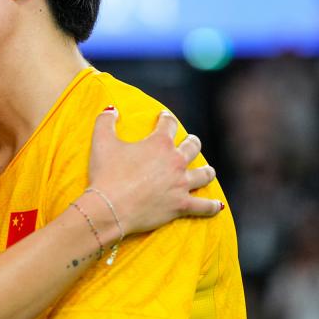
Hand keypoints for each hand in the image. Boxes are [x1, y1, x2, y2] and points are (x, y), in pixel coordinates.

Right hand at [88, 108, 221, 235]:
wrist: (109, 208)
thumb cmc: (106, 175)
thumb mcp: (101, 142)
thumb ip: (105, 121)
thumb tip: (111, 109)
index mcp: (159, 143)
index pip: (169, 124)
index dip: (166, 118)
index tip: (164, 117)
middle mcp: (175, 161)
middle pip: (192, 146)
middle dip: (191, 142)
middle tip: (189, 142)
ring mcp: (181, 184)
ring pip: (204, 174)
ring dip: (206, 171)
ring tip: (207, 171)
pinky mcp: (181, 205)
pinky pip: (204, 206)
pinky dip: (211, 206)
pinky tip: (217, 206)